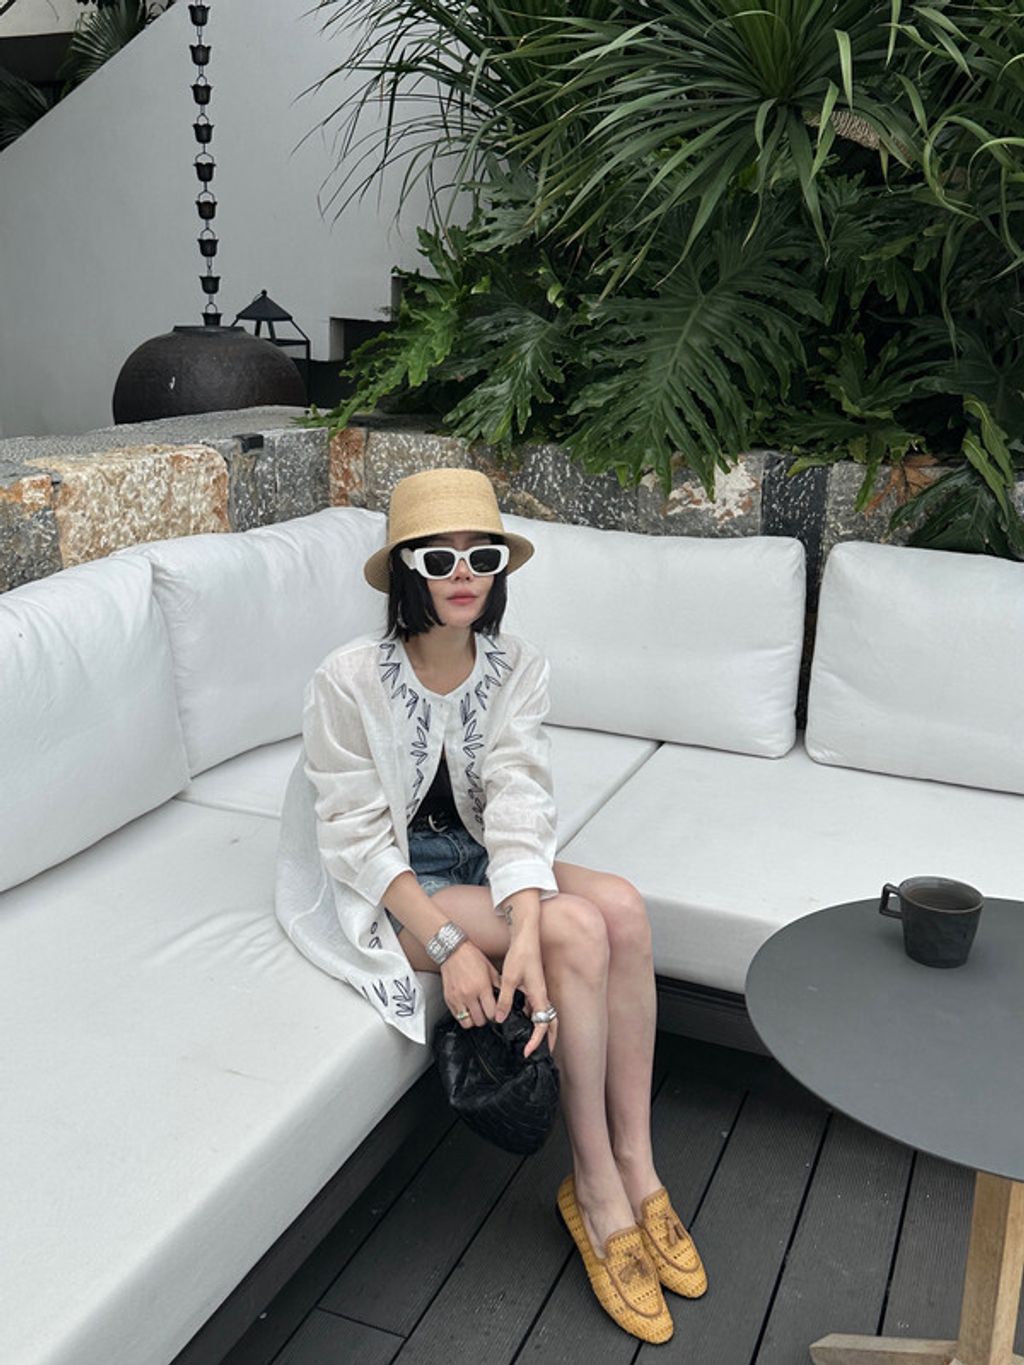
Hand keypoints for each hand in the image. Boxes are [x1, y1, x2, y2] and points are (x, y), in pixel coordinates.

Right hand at [440, 941, 501, 1028]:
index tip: (495, 1012)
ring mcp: (458, 998)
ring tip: (476, 1012)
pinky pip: (457, 1016)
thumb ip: (498, 985)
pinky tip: (466, 1008)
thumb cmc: (472, 957)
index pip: (491, 1013)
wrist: (453, 951)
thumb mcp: (490, 969)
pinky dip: (463, 1015)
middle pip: (480, 1020)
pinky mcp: (449, 999)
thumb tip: (505, 996)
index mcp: (482, 987)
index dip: (495, 1015)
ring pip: (467, 1023)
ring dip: (473, 1019)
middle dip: (485, 1018)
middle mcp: (469, 994)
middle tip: (486, 1012)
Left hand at [495, 931, 557, 1058]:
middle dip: (549, 1040)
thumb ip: (504, 1000)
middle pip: (551, 1022)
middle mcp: (543, 995)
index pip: (542, 1025)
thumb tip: (499, 1019)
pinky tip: (521, 1020)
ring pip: (545, 1015)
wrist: (526, 937)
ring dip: (542, 1029)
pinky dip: (533, 1017)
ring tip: (532, 1042)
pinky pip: (537, 1007)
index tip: (528, 1051)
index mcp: (539, 996)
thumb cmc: (520, 955)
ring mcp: (539, 991)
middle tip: (542, 1053)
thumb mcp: (508, 979)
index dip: (536, 1040)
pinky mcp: (534, 987)